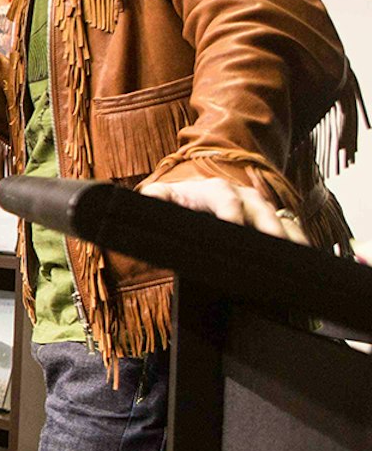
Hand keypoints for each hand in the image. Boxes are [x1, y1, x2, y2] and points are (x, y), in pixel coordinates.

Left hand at [140, 177, 307, 243]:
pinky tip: (306, 259)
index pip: (225, 199)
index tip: (235, 226)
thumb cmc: (178, 202)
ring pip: (280, 219)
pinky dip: (299, 242)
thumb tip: (145, 197)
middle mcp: (242, 195)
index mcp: (214, 190)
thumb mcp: (164, 198)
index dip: (231, 212)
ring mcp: (260, 207)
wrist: (198, 195)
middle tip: (276, 246)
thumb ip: (155, 198)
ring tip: (299, 256)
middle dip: (268, 227)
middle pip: (260, 209)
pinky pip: (291, 229)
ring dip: (290, 236)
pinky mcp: (273, 219)